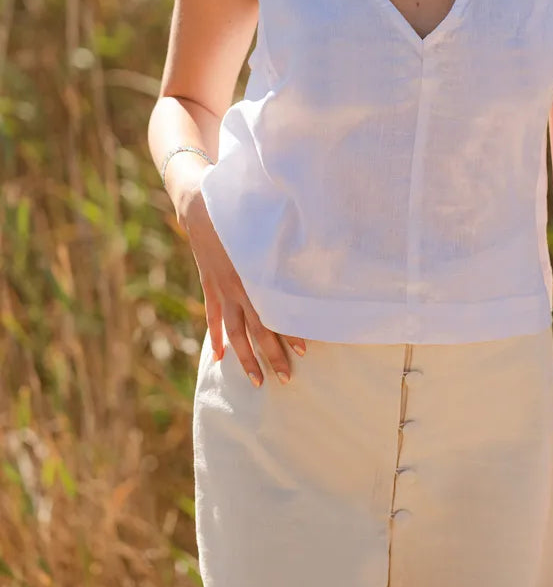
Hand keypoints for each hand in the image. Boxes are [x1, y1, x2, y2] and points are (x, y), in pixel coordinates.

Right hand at [182, 187, 306, 386]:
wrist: (202, 205)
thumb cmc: (243, 213)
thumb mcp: (268, 229)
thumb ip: (288, 249)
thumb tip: (316, 258)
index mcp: (255, 276)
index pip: (274, 313)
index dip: (290, 332)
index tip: (305, 350)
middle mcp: (238, 288)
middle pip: (256, 331)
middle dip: (271, 356)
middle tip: (286, 379)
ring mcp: (221, 289)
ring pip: (234, 332)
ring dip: (245, 358)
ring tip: (256, 380)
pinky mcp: (209, 285)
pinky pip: (213, 316)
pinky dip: (216, 336)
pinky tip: (219, 356)